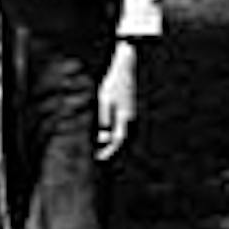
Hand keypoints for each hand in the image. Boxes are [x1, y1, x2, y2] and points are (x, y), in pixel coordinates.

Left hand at [96, 42, 138, 161]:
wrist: (124, 69)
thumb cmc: (112, 83)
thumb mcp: (104, 100)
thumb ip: (104, 118)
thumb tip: (103, 138)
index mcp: (125, 117)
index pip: (117, 141)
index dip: (108, 151)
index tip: (99, 158)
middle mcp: (130, 118)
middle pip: (121, 140)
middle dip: (110, 150)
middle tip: (98, 158)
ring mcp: (130, 115)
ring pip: (122, 135)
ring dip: (112, 143)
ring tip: (100, 150)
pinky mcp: (128, 111)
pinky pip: (122, 128)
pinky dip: (114, 134)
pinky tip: (105, 135)